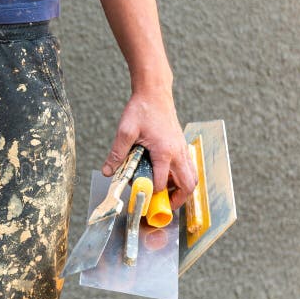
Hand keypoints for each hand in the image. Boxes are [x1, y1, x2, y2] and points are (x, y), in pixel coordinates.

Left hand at [102, 90, 196, 209]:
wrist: (154, 92)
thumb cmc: (141, 109)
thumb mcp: (125, 131)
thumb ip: (116, 153)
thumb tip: (108, 172)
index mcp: (164, 151)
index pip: (161, 183)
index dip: (151, 193)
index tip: (140, 198)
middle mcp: (178, 152)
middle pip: (188, 185)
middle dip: (177, 199)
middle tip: (162, 206)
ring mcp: (182, 149)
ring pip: (191, 177)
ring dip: (181, 190)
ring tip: (165, 195)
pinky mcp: (181, 145)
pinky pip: (188, 168)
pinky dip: (182, 178)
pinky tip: (166, 177)